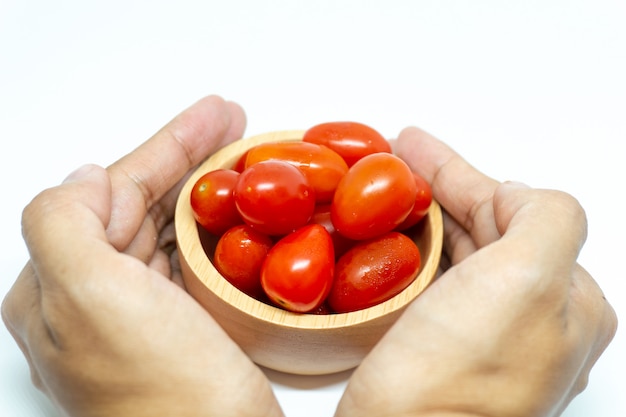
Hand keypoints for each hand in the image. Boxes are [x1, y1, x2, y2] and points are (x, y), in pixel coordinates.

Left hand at [2, 96, 283, 416]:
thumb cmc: (165, 396)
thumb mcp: (92, 299)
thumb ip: (65, 223)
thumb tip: (89, 177)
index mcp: (58, 289)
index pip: (112, 193)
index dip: (166, 146)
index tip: (215, 115)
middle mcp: (94, 302)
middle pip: (143, 205)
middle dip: (191, 158)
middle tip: (235, 123)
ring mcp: (140, 317)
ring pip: (171, 229)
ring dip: (207, 187)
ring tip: (245, 155)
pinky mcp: (182, 331)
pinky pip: (196, 261)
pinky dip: (217, 228)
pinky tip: (239, 211)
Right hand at [336, 127, 616, 416]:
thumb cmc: (459, 382)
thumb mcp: (527, 280)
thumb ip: (546, 217)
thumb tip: (513, 194)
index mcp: (567, 303)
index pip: (513, 211)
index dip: (459, 172)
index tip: (412, 145)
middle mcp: (532, 323)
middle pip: (483, 229)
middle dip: (436, 188)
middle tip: (392, 156)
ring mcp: (485, 340)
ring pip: (456, 255)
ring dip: (421, 216)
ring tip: (382, 188)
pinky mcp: (441, 354)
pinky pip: (430, 284)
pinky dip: (409, 252)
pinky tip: (386, 241)